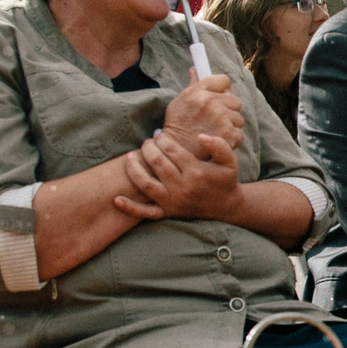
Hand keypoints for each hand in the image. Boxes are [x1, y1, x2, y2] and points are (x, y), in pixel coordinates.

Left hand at [120, 130, 243, 220]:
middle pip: (157, 163)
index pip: (172, 150)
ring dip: (133, 168)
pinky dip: (130, 207)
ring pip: (145, 184)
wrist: (226, 207)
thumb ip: (219, 146)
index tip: (159, 134)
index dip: (162, 139)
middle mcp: (182, 188)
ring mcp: (173, 202)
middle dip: (148, 148)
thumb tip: (201, 136)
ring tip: (130, 155)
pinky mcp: (167, 212)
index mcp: (196, 172)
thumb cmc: (225, 180)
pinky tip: (116, 199)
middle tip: (147, 142)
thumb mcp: (230, 161)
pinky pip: (145, 212)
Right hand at [164, 74, 245, 147]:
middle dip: (228, 109)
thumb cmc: (177, 125)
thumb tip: (195, 69)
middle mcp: (211, 103)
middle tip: (216, 119)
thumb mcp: (180, 101)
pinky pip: (238, 133)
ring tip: (215, 131)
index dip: (223, 89)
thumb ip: (193, 85)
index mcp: (199, 92)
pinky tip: (218, 141)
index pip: (224, 80)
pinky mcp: (228, 135)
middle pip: (235, 100)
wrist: (175, 151)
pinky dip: (231, 139)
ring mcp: (221, 119)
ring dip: (230, 125)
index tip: (219, 96)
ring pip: (238, 118)